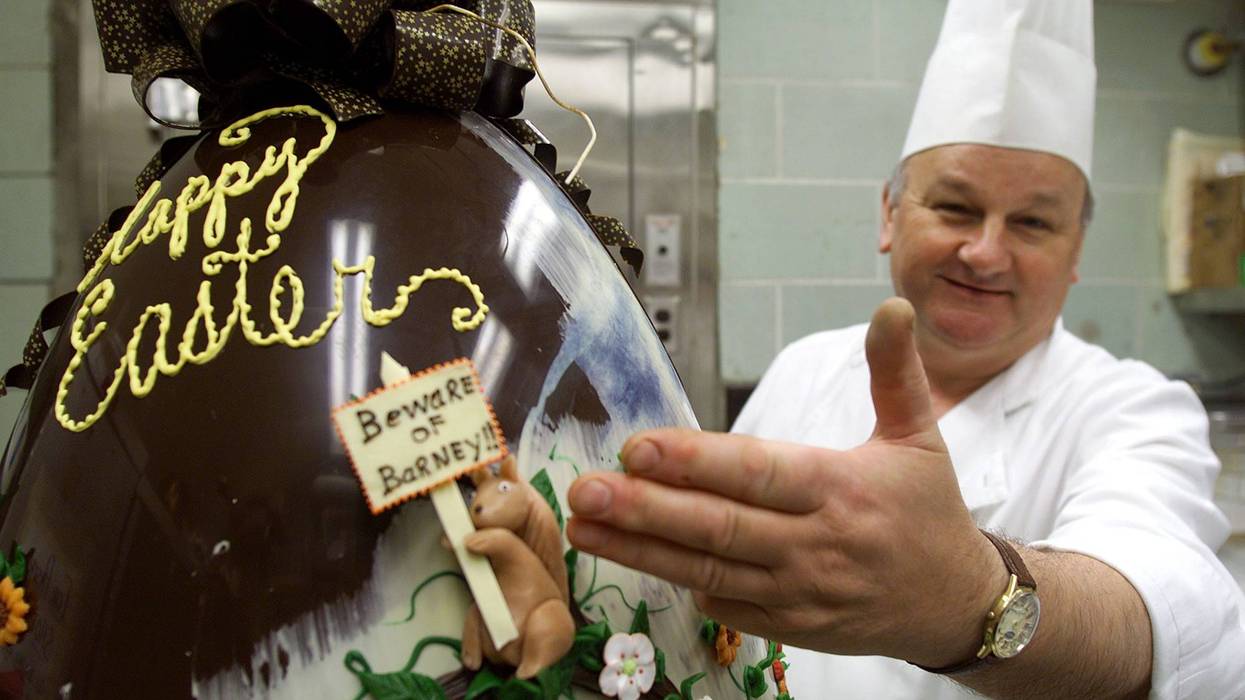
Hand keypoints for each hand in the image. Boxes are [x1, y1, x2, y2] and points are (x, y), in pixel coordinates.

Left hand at [565, 298, 1007, 666]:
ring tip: (583, 529)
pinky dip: (682, 585)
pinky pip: (724, 607)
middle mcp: (815, 545)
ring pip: (708, 572)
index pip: (756, 472)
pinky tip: (637, 560)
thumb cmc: (928, 512)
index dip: (694, 462)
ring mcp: (799, 595)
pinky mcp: (790, 629)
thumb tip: (894, 306)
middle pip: (717, 528)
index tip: (637, 447)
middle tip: (584, 492)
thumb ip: (895, 372)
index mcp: (841, 489)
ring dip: (640, 551)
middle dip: (644, 510)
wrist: (956, 603)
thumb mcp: (920, 437)